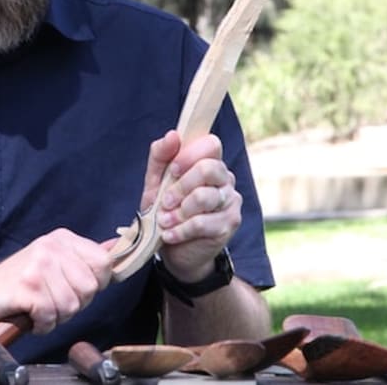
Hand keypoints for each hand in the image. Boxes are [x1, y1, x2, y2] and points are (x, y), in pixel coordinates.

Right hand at [0, 228, 112, 333]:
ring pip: (71, 305)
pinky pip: (51, 316)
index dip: (96, 284)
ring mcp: (38, 266)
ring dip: (57, 317)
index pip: (103, 263)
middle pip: (90, 288)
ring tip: (41, 308)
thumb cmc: (21, 282)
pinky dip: (42, 325)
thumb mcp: (55, 260)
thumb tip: (116, 249)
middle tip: (53, 301)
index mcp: (62, 239)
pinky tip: (32, 316)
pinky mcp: (27, 287)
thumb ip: (85, 257)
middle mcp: (51, 247)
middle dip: (75, 304)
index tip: (76, 288)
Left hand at [141, 130, 240, 282]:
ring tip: (165, 221)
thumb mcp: (155, 182)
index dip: (190, 154)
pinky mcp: (229, 224)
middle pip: (209, 169)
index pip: (211, 144)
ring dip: (178, 211)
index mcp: (210, 163)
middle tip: (165, 201)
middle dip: (181, 186)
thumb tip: (173, 135)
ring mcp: (230, 202)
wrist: (176, 250)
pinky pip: (202, 223)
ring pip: (204, 197)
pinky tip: (170, 235)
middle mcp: (225, 179)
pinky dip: (180, 229)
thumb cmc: (167, 211)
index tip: (172, 170)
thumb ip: (160, 157)